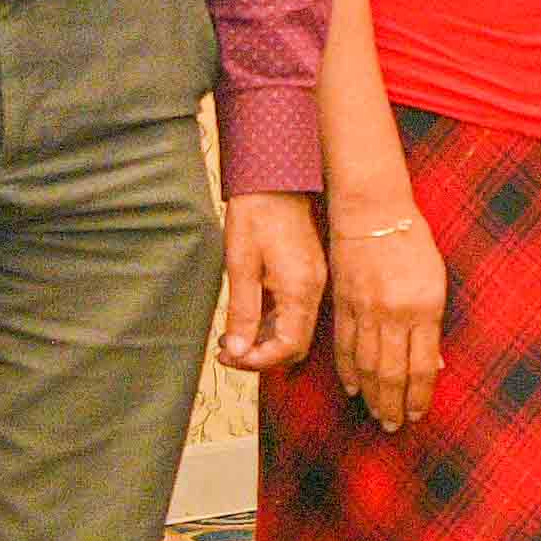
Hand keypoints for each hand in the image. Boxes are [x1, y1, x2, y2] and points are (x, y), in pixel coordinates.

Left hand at [216, 191, 325, 373]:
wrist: (274, 179)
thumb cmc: (255, 215)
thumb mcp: (241, 264)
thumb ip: (242, 312)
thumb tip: (239, 351)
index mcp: (300, 289)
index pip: (289, 347)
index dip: (258, 361)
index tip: (229, 357)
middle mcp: (314, 290)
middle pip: (295, 344)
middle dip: (260, 355)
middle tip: (226, 351)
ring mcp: (313, 283)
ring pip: (294, 330)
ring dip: (264, 341)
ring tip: (230, 338)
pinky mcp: (307, 276)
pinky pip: (293, 312)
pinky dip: (271, 324)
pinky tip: (246, 319)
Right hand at [329, 201, 447, 432]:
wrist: (373, 210)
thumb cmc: (412, 242)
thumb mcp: (437, 281)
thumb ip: (432, 326)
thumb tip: (433, 365)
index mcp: (424, 309)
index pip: (421, 366)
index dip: (420, 396)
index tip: (419, 414)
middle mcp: (394, 314)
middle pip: (391, 373)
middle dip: (394, 405)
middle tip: (394, 426)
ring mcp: (365, 310)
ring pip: (366, 365)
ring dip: (372, 395)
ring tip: (377, 415)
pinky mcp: (343, 304)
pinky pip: (343, 346)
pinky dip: (347, 371)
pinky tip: (353, 388)